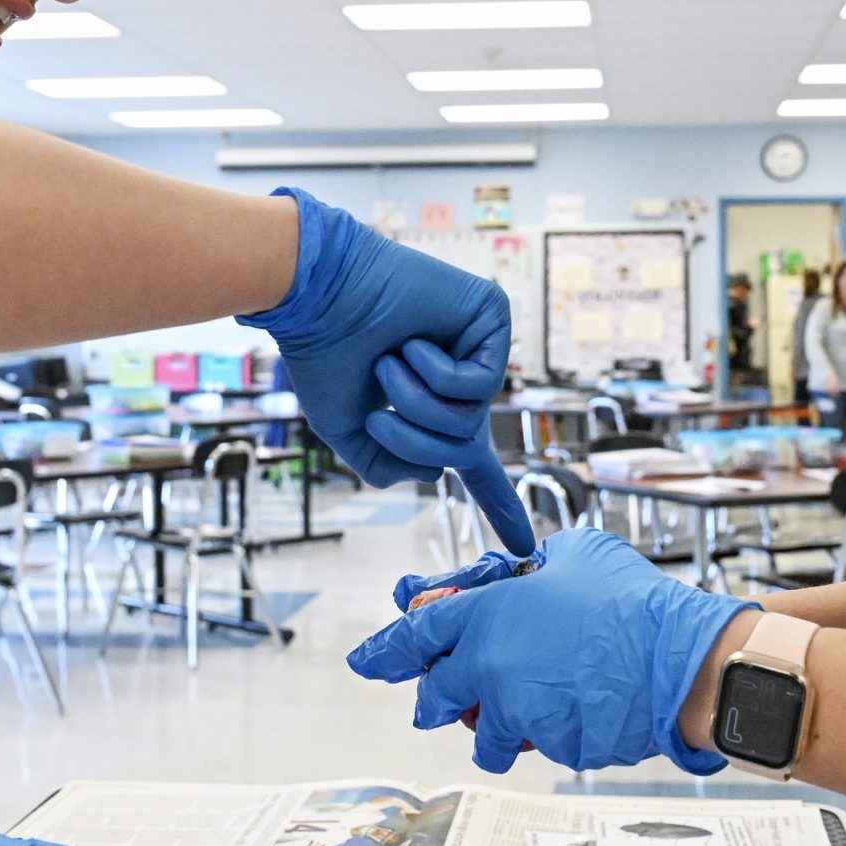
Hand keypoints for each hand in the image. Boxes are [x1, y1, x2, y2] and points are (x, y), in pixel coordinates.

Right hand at [240, 188, 534, 555]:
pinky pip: (479, 382)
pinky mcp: (493, 318)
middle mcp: (462, 378)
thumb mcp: (346, 429)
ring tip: (389, 362)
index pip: (473, 466)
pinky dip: (436, 373)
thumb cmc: (324, 356)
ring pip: (470, 421)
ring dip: (418, 404)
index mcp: (431, 404)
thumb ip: (385, 465)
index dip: (498, 504)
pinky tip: (412, 341)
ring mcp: (481, 347)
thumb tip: (436, 473)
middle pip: (463, 451)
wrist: (319, 298)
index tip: (526, 546)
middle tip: (378, 415)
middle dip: (415, 442)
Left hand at [346, 526, 756, 774]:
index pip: (416, 635)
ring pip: (489, 736)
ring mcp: (523, 714)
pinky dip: (555, 732)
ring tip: (526, 712)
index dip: (386, 648)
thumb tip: (525, 573)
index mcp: (486, 616)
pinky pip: (543, 746)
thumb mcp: (574, 553)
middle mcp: (492, 669)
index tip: (366, 662)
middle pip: (437, 696)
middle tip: (440, 702)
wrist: (681, 658)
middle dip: (436, 701)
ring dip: (498, 728)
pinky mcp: (557, 748)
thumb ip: (533, 566)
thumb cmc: (631, 599)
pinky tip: (584, 707)